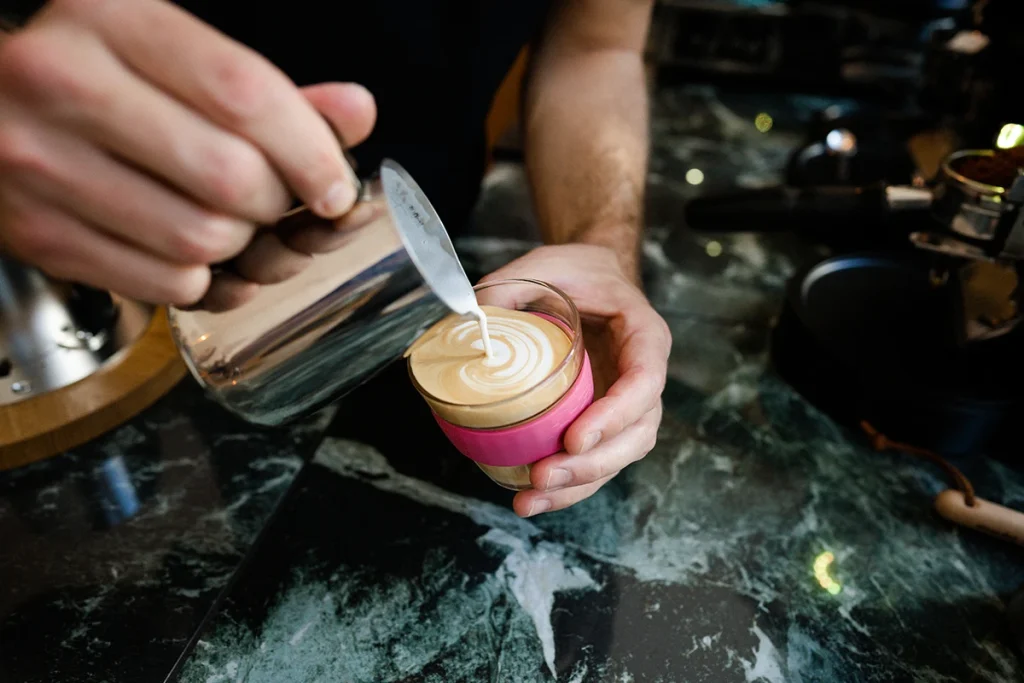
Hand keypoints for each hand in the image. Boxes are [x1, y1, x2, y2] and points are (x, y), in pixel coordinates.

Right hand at [0, 0, 375, 307]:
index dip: (311, 150)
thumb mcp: (172, 55)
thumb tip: (356, 112)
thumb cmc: (92, 76)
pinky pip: (162, 282)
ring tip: (231, 222)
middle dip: (277, 203)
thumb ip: (268, 90)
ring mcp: (38, 161)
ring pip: (200, 239)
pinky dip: (200, 278)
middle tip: (276, 201)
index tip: (334, 184)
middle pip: (231, 177)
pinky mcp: (35, 231)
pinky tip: (193, 251)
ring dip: (240, 246)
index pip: (245, 94)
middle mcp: (63, 82)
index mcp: (111, 19)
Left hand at [479, 243, 671, 515]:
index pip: (643, 381)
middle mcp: (642, 376)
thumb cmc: (574, 271)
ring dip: (578, 486)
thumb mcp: (544, 265)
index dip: (615, 415)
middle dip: (592, 464)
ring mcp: (624, 405)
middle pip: (637, 433)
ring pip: (618, 457)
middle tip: (544, 476)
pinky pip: (594, 462)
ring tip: (530, 500)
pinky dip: (567, 487)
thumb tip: (469, 324)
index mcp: (643, 335)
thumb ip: (508, 288)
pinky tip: (530, 499)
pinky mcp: (600, 423)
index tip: (574, 436)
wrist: (587, 278)